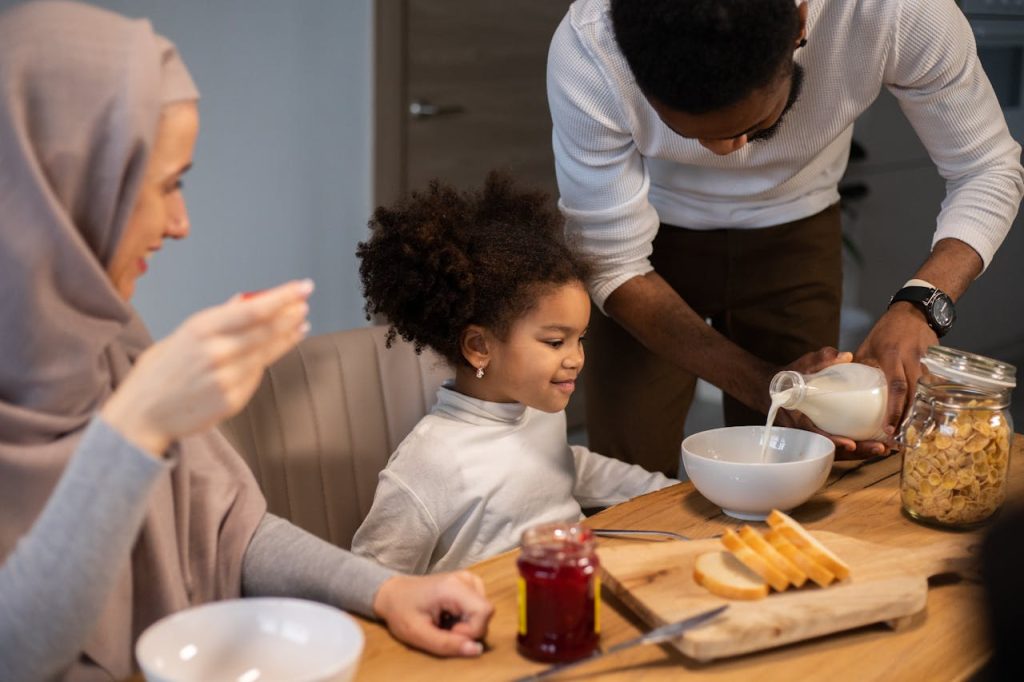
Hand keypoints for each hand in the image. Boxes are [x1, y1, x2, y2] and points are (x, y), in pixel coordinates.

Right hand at [101, 279, 312, 454]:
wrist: (141, 416)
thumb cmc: (158, 372)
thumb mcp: (182, 335)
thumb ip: (217, 318)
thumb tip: (245, 300)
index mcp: (200, 329)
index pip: (254, 309)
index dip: (283, 297)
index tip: (303, 288)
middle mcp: (216, 352)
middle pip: (267, 330)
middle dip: (290, 315)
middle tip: (304, 305)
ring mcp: (226, 378)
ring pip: (267, 353)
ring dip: (287, 337)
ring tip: (300, 325)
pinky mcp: (232, 400)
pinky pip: (256, 377)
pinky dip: (266, 362)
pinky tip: (276, 350)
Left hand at [373, 571, 493, 657]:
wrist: (392, 593)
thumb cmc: (402, 612)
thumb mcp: (419, 634)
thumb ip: (447, 644)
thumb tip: (476, 650)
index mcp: (453, 587)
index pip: (484, 611)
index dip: (472, 631)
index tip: (449, 633)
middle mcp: (465, 578)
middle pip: (485, 612)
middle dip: (468, 629)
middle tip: (443, 629)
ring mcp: (468, 578)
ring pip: (483, 610)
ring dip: (467, 624)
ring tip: (444, 623)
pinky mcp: (468, 583)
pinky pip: (478, 606)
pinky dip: (466, 617)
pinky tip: (448, 616)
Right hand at [769, 347, 880, 458]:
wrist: (772, 389)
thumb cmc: (788, 378)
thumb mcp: (802, 365)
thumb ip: (822, 358)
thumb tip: (847, 355)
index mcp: (798, 418)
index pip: (816, 434)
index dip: (834, 441)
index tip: (851, 444)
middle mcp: (805, 433)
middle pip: (832, 450)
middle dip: (857, 452)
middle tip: (880, 448)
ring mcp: (812, 437)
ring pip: (836, 452)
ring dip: (860, 453)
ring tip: (883, 448)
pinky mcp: (819, 436)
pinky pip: (837, 446)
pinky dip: (855, 447)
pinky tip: (873, 443)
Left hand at [855, 303, 935, 443]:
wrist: (915, 311)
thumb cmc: (886, 330)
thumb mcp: (868, 346)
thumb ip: (860, 366)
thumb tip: (845, 388)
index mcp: (892, 356)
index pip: (896, 387)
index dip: (894, 410)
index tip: (889, 429)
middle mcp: (912, 360)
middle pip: (914, 395)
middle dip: (908, 418)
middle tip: (901, 439)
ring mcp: (927, 362)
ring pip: (926, 393)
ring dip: (920, 413)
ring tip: (913, 433)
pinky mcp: (936, 363)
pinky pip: (933, 387)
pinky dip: (929, 402)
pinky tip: (925, 417)